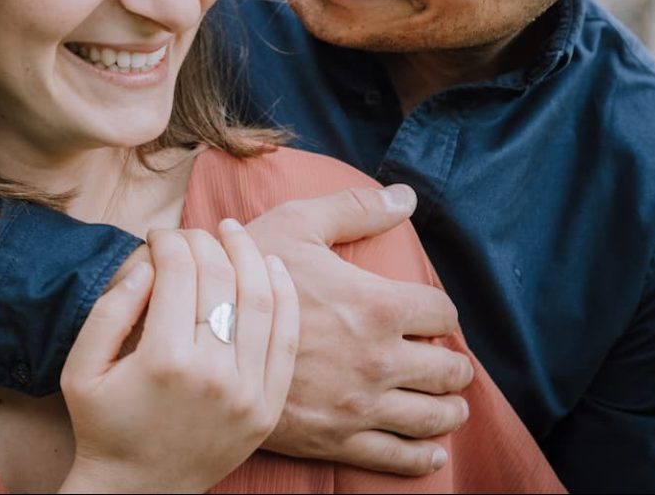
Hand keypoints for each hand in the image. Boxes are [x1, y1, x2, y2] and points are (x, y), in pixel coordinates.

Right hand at [58, 219, 298, 493]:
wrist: (139, 493)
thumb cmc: (104, 425)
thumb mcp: (81, 369)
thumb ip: (108, 310)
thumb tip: (147, 265)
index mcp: (164, 360)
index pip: (179, 271)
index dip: (169, 240)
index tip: (158, 234)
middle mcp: (213, 374)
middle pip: (220, 277)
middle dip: (204, 241)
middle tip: (190, 232)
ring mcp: (247, 391)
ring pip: (260, 298)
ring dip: (248, 253)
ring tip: (232, 231)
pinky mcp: (268, 405)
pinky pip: (287, 336)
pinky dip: (284, 293)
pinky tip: (272, 264)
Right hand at [246, 184, 472, 475]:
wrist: (201, 339)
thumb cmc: (247, 272)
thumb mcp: (298, 224)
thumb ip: (356, 208)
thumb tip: (405, 196)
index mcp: (375, 305)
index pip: (440, 312)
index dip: (442, 311)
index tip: (434, 314)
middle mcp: (377, 360)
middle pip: (445, 369)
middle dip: (453, 364)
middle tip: (452, 363)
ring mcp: (358, 405)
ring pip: (430, 416)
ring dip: (450, 410)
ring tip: (453, 405)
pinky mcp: (337, 440)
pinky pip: (397, 458)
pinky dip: (424, 457)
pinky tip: (434, 452)